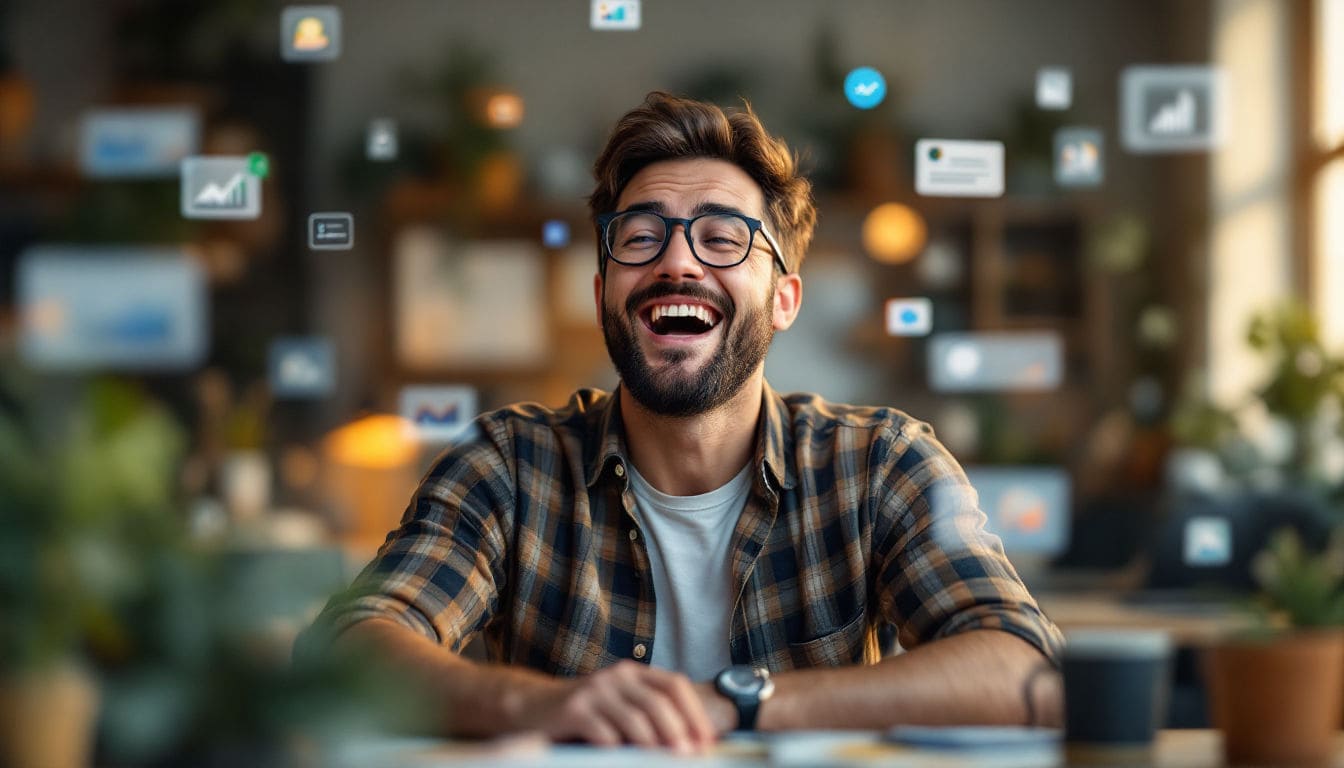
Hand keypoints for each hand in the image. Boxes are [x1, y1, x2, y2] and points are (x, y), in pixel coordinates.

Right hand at [517, 661, 718, 752]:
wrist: (532, 706)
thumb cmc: (585, 712)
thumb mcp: (618, 704)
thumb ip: (647, 714)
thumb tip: (688, 745)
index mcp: (633, 673)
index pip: (674, 685)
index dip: (694, 713)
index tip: (706, 741)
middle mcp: (616, 676)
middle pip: (658, 703)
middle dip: (678, 732)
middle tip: (688, 756)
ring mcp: (594, 691)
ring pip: (634, 719)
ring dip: (653, 745)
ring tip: (664, 762)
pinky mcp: (573, 710)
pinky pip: (604, 732)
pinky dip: (618, 750)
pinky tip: (622, 759)